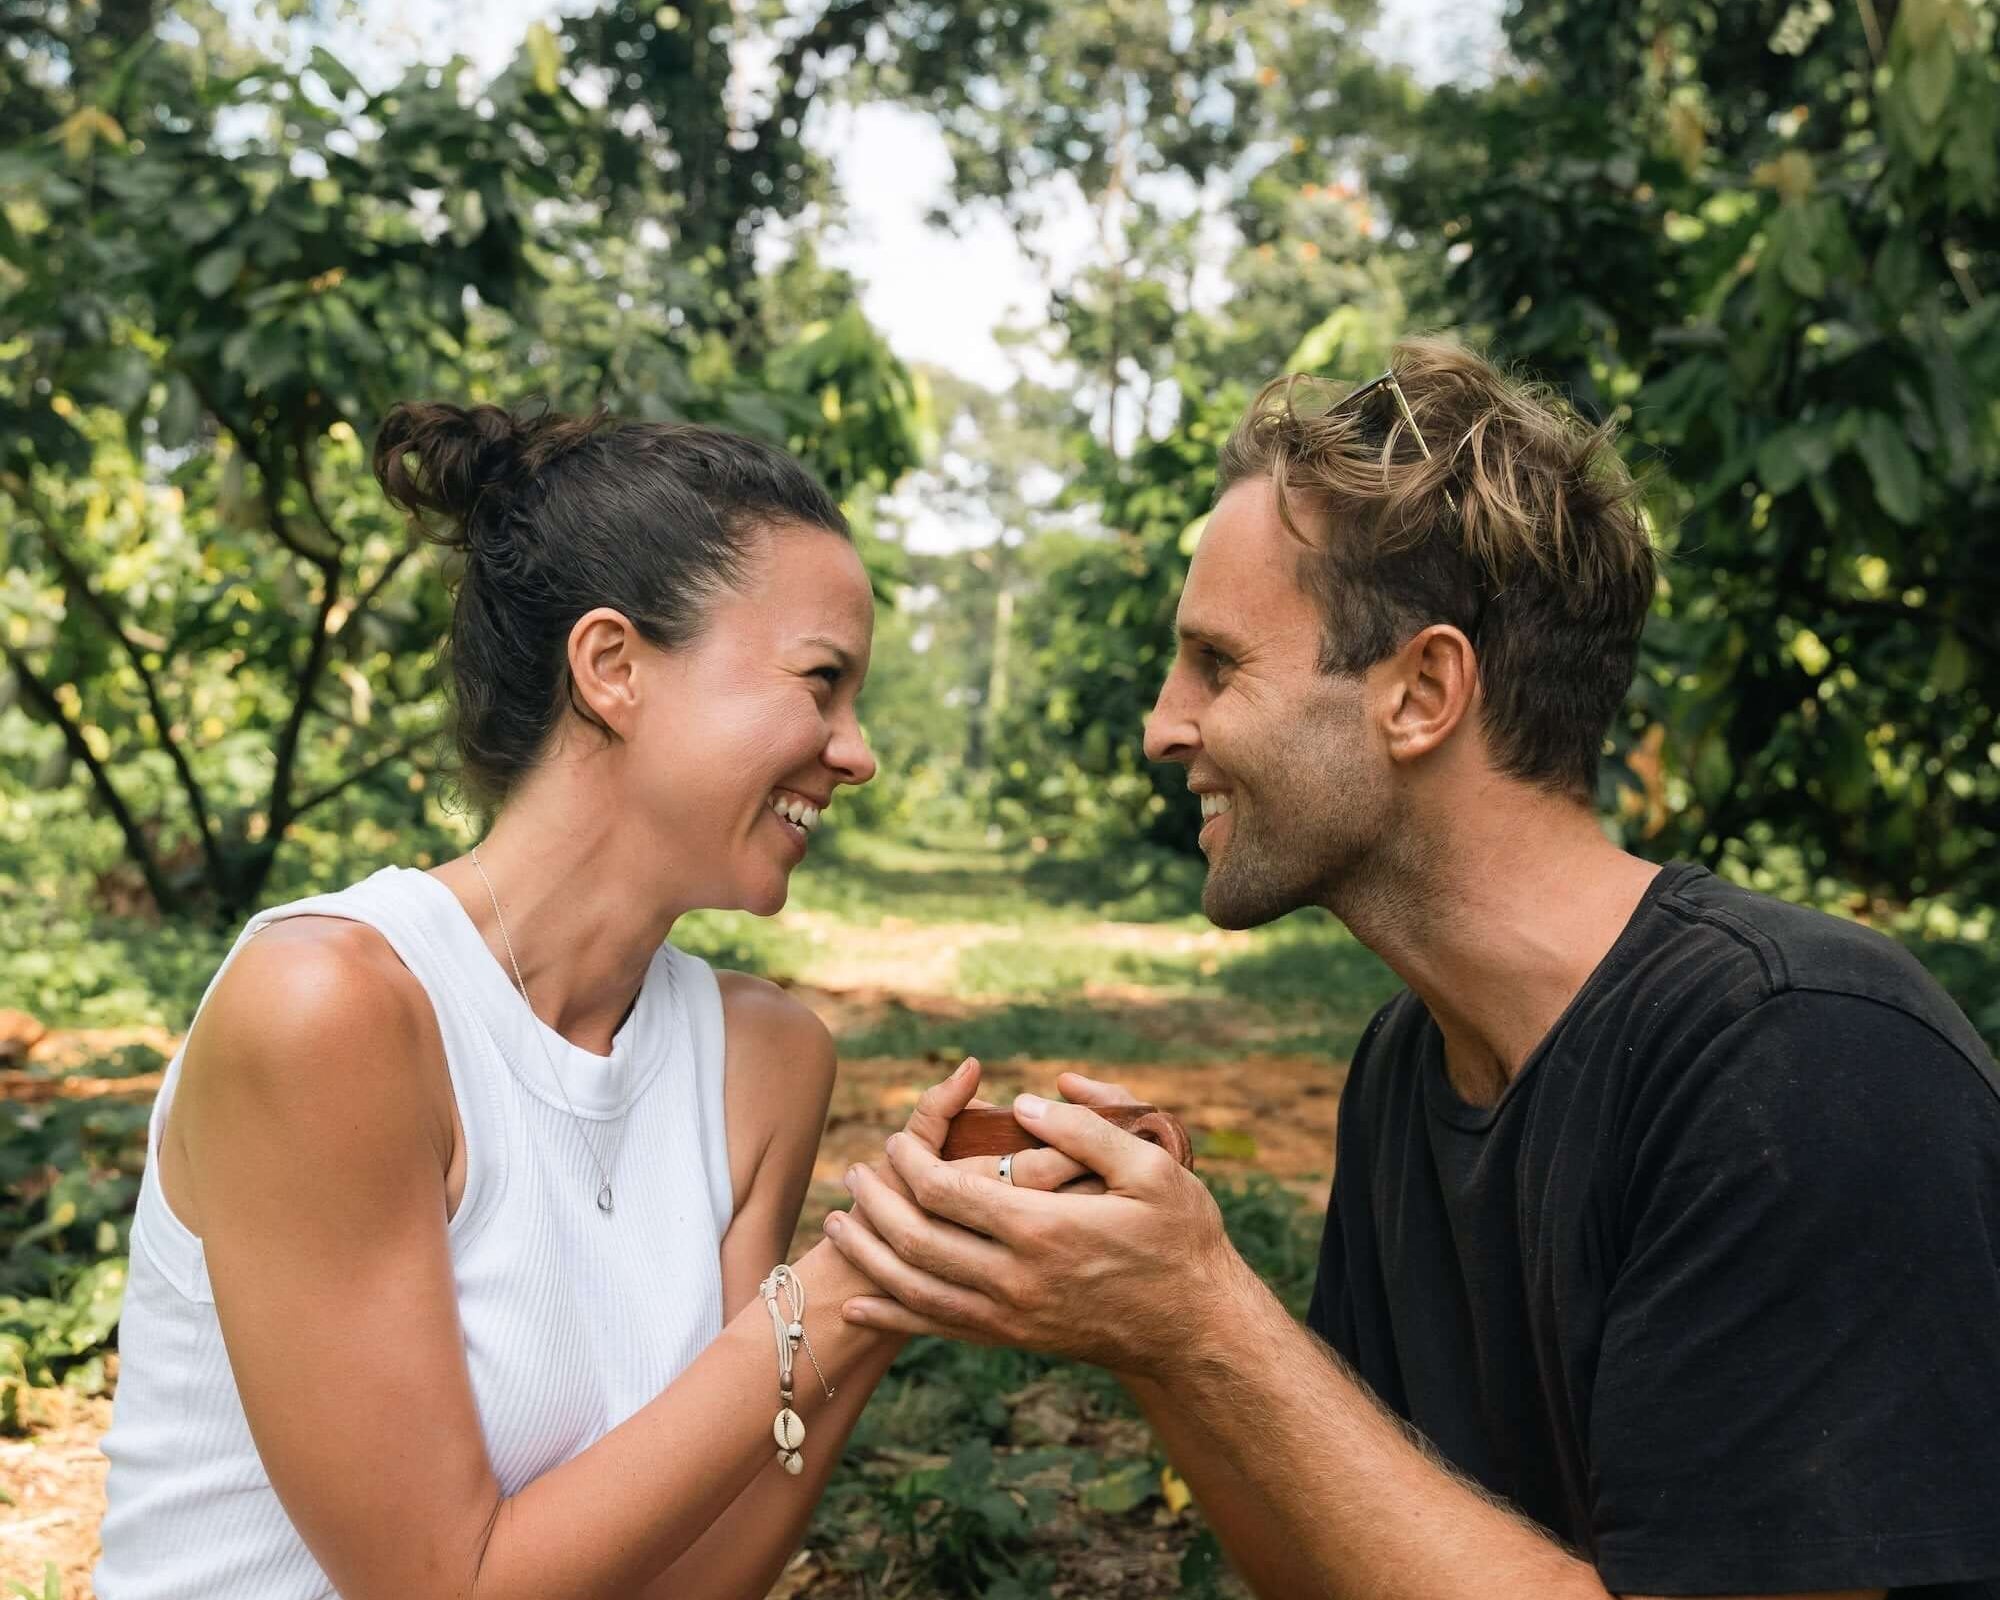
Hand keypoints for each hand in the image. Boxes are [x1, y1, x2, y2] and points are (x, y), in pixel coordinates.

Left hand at [824, 1072, 1248, 1378]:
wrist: (1195, 1327)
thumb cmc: (1180, 1238)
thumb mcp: (1152, 1166)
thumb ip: (1087, 1128)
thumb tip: (1028, 1099)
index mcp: (1041, 1228)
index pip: (945, 1191)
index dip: (908, 1162)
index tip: (895, 1138)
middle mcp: (1015, 1278)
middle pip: (916, 1240)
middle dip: (876, 1204)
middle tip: (853, 1174)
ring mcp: (1010, 1315)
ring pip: (915, 1288)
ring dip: (870, 1255)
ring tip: (838, 1223)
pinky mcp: (1013, 1338)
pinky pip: (938, 1327)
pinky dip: (893, 1313)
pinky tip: (860, 1301)